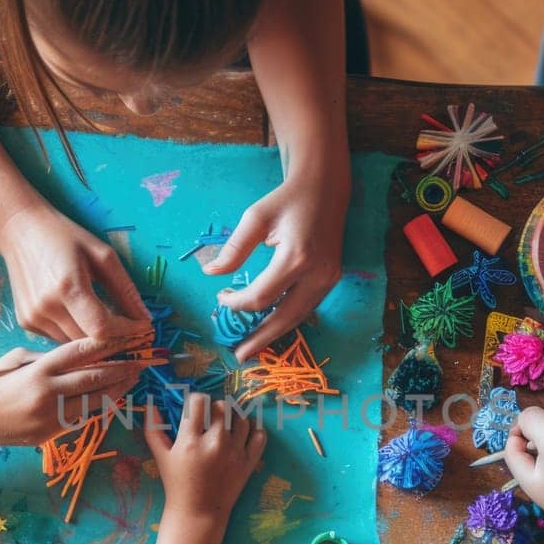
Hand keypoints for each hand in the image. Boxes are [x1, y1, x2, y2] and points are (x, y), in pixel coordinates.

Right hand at [0, 204, 151, 342]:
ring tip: (107, 320)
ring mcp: (33, 318)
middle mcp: (47, 307)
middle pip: (89, 341)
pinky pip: (59, 338)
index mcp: (68, 287)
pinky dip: (75, 333)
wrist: (20, 231)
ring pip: (74, 344)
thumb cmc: (65, 237)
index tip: (143, 328)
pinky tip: (80, 315)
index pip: (102, 328)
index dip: (126, 332)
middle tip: (132, 328)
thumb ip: (125, 289)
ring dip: (94, 338)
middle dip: (114, 338)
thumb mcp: (102, 255)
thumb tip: (145, 318)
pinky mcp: (26, 323)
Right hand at [0, 337, 143, 445]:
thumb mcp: (19, 358)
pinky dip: (99, 408)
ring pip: (94, 401)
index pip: (81, 352)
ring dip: (118, 390)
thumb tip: (80, 354)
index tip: (126, 340)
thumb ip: (49, 356)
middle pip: (94, 377)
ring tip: (134, 380)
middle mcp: (48, 391)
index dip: (107, 345)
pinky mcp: (51, 433)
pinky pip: (81, 419)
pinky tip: (114, 399)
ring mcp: (51, 415)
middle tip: (142, 363)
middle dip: (122, 369)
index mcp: (40, 368)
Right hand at [144, 393, 266, 517]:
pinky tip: (242, 433)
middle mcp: (215, 443)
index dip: (195, 401)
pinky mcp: (249, 462)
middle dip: (214, 408)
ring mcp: (235, 452)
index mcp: (191, 441)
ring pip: (241, 417)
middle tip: (209, 419)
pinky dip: (253, 430)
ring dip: (233, 416)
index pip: (199, 401)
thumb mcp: (161, 456)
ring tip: (225, 425)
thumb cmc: (177, 483)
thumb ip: (154, 428)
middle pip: (222, 406)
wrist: (198, 512)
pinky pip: (259, 435)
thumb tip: (150, 404)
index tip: (194, 409)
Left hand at [201, 170, 350, 360]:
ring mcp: (329, 279)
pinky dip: (288, 320)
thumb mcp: (255, 219)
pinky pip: (307, 307)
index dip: (238, 303)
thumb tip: (211, 274)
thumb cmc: (285, 200)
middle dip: (260, 338)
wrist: (324, 188)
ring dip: (274, 334)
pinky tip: (271, 327)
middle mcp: (317, 274)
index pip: (262, 296)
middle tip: (239, 355)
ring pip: (298, 317)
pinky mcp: (332, 279)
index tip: (221, 298)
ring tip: (252, 348)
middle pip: (284, 318)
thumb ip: (234, 250)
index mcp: (296, 258)